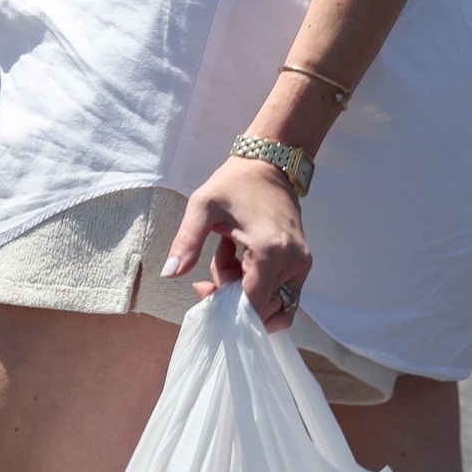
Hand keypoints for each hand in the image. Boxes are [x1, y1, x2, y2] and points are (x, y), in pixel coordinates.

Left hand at [161, 157, 311, 332]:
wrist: (269, 164)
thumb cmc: (235, 182)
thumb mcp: (203, 206)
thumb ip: (187, 241)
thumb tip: (169, 273)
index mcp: (270, 251)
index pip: (250, 305)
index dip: (224, 306)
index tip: (203, 286)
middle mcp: (293, 262)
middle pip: (260, 307)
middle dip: (232, 296)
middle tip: (216, 263)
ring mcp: (301, 265)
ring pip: (271, 305)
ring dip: (245, 293)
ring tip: (229, 260)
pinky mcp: (302, 264)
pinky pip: (281, 295)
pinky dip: (259, 290)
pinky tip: (241, 264)